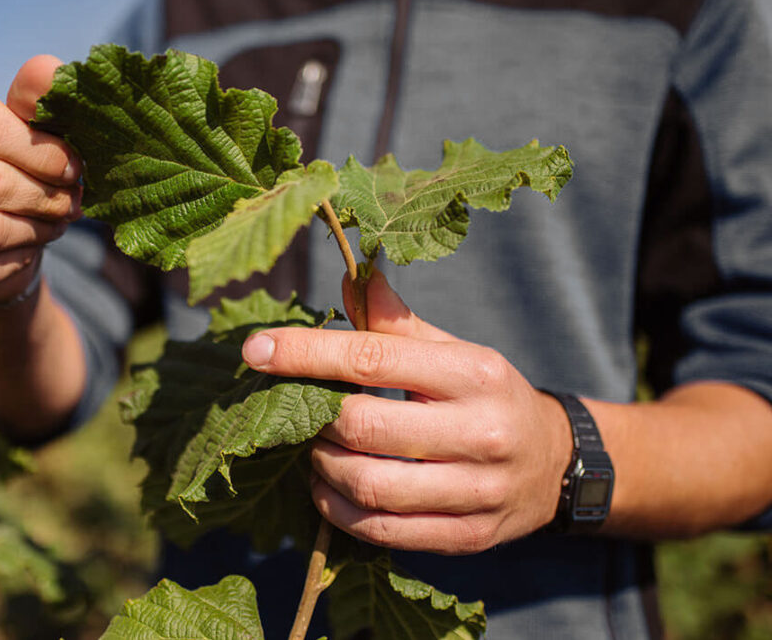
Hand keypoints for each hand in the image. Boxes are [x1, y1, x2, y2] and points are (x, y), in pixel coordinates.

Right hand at [0, 55, 81, 304]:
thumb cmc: (16, 172)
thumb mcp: (32, 129)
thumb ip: (39, 97)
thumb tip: (47, 70)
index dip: (42, 153)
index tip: (74, 170)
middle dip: (44, 197)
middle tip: (68, 205)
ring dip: (33, 232)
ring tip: (51, 226)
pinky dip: (10, 267)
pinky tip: (21, 254)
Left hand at [240, 271, 573, 554]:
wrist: (556, 464)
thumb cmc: (486, 395)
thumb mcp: (453, 349)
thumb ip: (396, 321)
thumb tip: (349, 275)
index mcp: (473, 372)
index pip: (373, 359)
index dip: (305, 355)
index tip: (255, 350)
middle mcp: (481, 431)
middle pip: (364, 428)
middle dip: (315, 420)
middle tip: (298, 412)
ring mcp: (478, 490)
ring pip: (370, 485)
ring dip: (323, 468)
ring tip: (316, 451)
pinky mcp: (468, 536)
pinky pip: (383, 531)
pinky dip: (340, 513)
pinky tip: (329, 492)